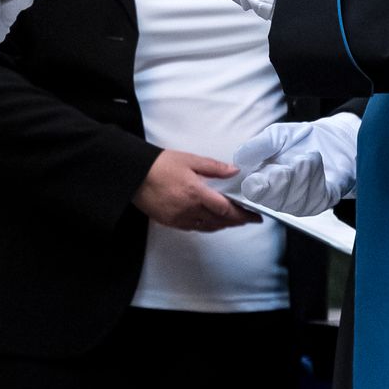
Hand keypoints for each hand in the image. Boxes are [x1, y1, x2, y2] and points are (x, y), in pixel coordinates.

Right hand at [132, 150, 261, 231]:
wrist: (134, 176)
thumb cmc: (161, 165)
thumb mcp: (190, 160)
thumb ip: (214, 167)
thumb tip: (234, 171)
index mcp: (196, 193)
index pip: (225, 209)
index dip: (242, 214)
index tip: (254, 215)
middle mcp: (190, 210)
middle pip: (220, 221)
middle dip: (237, 221)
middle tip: (249, 219)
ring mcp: (180, 219)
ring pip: (208, 227)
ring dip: (223, 225)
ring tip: (234, 221)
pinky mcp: (171, 223)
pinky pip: (195, 228)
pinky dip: (208, 226)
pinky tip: (212, 222)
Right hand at [232, 113, 360, 215]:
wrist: (329, 141)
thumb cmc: (299, 141)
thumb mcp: (275, 135)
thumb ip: (257, 146)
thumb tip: (238, 159)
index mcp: (261, 182)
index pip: (253, 193)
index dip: (256, 187)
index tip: (258, 178)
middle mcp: (277, 198)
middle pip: (273, 199)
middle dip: (280, 179)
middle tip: (286, 165)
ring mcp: (298, 204)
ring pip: (295, 197)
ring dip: (301, 173)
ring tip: (304, 158)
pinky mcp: (319, 203)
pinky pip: (315, 196)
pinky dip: (315, 174)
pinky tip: (314, 163)